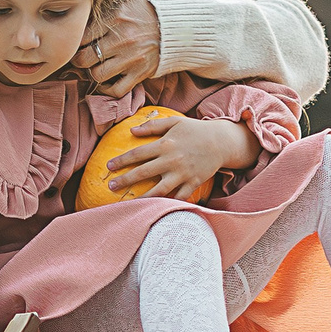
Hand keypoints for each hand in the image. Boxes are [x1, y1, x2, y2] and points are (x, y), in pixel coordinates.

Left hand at [74, 0, 162, 93]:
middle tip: (82, 57)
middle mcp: (122, 40)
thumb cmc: (148, 11)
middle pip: (85, 58)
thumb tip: (82, 18)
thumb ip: (105, 11)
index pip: (82, 36)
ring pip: (97, 75)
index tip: (79, 43)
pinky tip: (107, 81)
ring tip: (96, 66)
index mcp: (116, 19)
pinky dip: (108, 89)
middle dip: (79, 59)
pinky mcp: (141, 73)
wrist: (178, 24)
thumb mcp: (126, 2)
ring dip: (93, 72)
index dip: (76, 41)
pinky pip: (117, 89)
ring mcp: (131, 59)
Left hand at [99, 114, 258, 200]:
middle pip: (143, 173)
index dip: (121, 160)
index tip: (108, 166)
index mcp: (165, 144)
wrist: (222, 142)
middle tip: (111, 186)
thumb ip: (153, 126)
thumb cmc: (195, 130)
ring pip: (159, 190)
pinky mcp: (194, 183)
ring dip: (143, 197)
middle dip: (125, 180)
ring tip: (130, 203)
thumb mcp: (174, 122)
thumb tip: (132, 130)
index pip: (137, 154)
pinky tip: (156, 209)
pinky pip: (179, 197)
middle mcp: (172, 160)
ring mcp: (183, 173)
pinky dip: (169, 203)